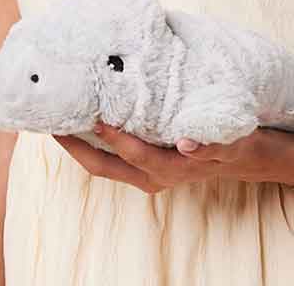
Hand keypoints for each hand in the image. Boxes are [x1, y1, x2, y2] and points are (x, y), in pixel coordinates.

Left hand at [53, 122, 268, 195]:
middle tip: (52, 122)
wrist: (240, 157)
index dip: (112, 137)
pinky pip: (110, 156)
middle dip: (75, 147)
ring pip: (102, 163)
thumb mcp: (229, 144)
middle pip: (102, 166)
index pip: (132, 154)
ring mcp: (144, 172)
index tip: (95, 117)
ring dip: (79, 145)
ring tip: (59, 118)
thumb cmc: (232, 146)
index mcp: (168, 169)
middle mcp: (151, 176)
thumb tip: (186, 144)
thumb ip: (209, 146)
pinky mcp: (142, 163)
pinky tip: (82, 120)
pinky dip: (92, 141)